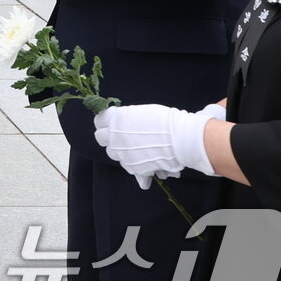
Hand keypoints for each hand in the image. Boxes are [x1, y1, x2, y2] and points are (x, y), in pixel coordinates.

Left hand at [93, 103, 218, 188]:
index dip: (104, 122)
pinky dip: (134, 164)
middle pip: (101, 138)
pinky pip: (127, 166)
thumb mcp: (141, 113)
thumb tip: (117, 123)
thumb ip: (125, 119)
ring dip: (120, 150)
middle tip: (120, 135)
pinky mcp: (132, 167)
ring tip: (136, 148)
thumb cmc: (164, 120)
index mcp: (116, 119)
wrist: (181, 138)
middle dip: (109, 137)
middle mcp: (115, 136)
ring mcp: (122, 153)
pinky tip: (146, 159)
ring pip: (112, 153)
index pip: (99, 121)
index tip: (110, 123)